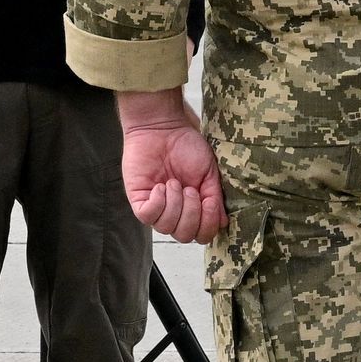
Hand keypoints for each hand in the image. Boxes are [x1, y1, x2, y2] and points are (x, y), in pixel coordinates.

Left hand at [118, 92, 228, 243]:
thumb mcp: (209, 173)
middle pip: (183, 236)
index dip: (207, 224)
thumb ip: (215, 197)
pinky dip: (157, 202)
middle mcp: (175, 211)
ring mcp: (156, 206)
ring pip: (165, 227)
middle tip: (189, 189)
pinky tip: (160, 186)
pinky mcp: (138, 199)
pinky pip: (147, 216)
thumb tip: (222, 223)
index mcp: (193, 207)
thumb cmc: (186, 145)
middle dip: (191, 214)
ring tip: (173, 182)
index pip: (201, 235)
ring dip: (174, 204)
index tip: (209, 201)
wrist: (162, 126)